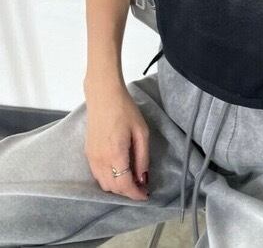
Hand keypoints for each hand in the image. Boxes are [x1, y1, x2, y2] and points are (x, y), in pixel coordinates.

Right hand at [83, 80, 150, 200]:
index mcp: (115, 154)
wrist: (103, 96)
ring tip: (132, 179)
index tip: (146, 196)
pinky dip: (108, 179)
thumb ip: (142, 157)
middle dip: (128, 192)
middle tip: (142, 186)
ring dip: (117, 187)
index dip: (135, 194)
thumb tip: (143, 178)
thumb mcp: (141, 132)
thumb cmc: (125, 110)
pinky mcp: (87, 153)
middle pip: (113, 188)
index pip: (124, 185)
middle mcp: (100, 160)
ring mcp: (91, 157)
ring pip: (103, 184)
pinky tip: (119, 171)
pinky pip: (97, 175)